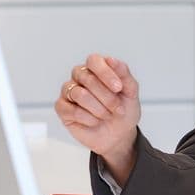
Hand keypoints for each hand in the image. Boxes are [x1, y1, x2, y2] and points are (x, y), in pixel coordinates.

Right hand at [53, 54, 140, 181]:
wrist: (119, 135)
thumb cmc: (123, 111)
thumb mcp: (131, 92)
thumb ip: (124, 74)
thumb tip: (111, 60)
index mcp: (96, 69)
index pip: (94, 61)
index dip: (106, 73)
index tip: (118, 88)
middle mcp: (80, 77)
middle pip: (87, 78)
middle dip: (107, 97)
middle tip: (117, 108)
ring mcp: (69, 92)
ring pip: (79, 94)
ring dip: (99, 109)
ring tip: (107, 115)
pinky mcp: (63, 109)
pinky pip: (72, 110)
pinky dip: (88, 119)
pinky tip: (95, 121)